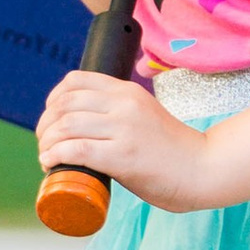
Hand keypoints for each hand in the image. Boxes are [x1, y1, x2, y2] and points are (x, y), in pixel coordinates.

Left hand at [37, 70, 212, 214]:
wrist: (204, 169)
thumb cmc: (173, 150)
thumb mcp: (145, 115)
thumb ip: (120, 114)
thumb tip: (87, 127)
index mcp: (128, 91)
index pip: (76, 80)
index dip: (53, 98)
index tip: (50, 118)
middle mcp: (124, 105)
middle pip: (65, 104)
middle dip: (45, 124)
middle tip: (45, 143)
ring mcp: (124, 129)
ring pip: (66, 126)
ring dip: (47, 143)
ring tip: (47, 157)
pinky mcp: (124, 156)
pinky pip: (78, 150)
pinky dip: (56, 156)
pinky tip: (52, 163)